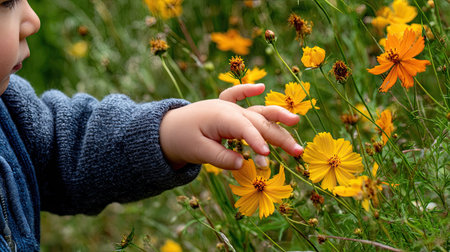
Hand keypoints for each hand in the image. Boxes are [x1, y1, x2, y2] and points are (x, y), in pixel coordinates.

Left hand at [160, 85, 302, 169]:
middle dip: (279, 137)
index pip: (245, 129)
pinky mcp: (225, 108)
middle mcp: (228, 110)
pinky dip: (247, 90)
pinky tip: (260, 87)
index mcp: (221, 118)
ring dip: (276, 117)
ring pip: (256, 111)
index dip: (257, 142)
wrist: (167, 130)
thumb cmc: (181, 140)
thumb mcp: (198, 152)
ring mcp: (228, 107)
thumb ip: (220, 157)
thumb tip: (242, 164)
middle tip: (298, 152)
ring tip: (295, 122)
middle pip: (258, 122)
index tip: (267, 155)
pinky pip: (236, 95)